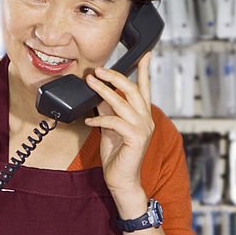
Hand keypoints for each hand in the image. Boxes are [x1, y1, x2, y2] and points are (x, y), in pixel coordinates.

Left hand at [83, 52, 154, 198]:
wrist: (122, 180)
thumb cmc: (117, 156)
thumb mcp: (110, 128)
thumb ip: (108, 111)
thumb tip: (99, 95)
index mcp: (142, 115)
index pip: (145, 88)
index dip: (144, 70)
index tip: (145, 54)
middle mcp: (146, 119)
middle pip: (133, 90)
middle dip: (115, 76)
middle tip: (98, 70)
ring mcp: (142, 129)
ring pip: (123, 102)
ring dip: (103, 91)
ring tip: (90, 83)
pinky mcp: (135, 139)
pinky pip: (115, 121)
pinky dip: (100, 119)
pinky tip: (89, 121)